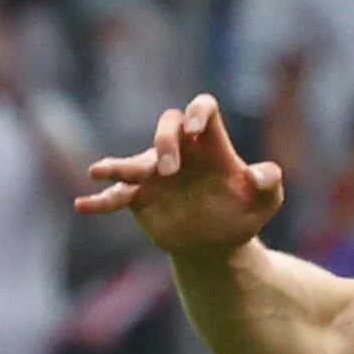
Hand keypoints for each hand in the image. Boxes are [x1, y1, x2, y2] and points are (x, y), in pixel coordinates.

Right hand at [77, 94, 284, 257]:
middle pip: (166, 126)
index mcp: (210, 144)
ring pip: (132, 161)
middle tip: (168, 170)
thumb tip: (259, 175)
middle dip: (164, 142)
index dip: (198, 112)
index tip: (197, 127)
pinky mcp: (139, 197)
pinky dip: (100, 200)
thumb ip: (269, 183)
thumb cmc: (243, 213)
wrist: (219, 244)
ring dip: (119, 166)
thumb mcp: (266, 200)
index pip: (202, 110)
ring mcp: (155, 173)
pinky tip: (83, 205)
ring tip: (100, 171)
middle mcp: (180, 151)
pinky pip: (116, 196)